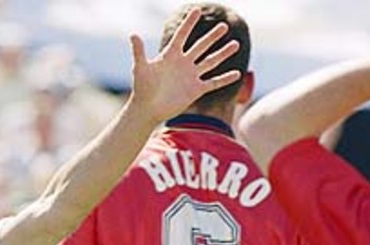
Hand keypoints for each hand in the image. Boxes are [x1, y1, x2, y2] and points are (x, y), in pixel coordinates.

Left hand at [127, 9, 241, 124]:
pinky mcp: (196, 90)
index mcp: (170, 55)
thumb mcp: (140, 68)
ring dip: (223, 54)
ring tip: (235, 44)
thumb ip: (139, 52)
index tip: (197, 10)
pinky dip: (225, 79)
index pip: (182, 35)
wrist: (147, 109)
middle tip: (224, 26)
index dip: (189, 23)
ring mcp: (191, 76)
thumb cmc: (142, 89)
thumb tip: (133, 34)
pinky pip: (213, 83)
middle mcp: (183, 63)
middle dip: (212, 37)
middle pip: (201, 46)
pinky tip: (237, 73)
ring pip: (210, 62)